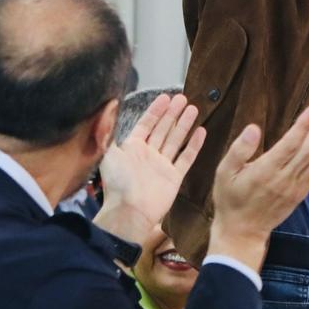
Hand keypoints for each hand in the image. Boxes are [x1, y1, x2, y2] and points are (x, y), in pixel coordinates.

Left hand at [94, 94, 204, 243]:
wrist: (130, 211)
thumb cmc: (117, 183)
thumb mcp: (108, 153)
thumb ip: (109, 130)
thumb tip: (108, 108)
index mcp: (132, 148)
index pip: (146, 124)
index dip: (156, 110)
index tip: (165, 97)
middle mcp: (148, 155)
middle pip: (163, 129)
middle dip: (173, 113)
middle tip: (183, 98)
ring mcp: (162, 166)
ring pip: (175, 140)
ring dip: (184, 124)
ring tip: (193, 108)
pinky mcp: (174, 177)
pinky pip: (186, 158)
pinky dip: (194, 145)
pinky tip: (201, 131)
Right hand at [207, 106, 308, 266]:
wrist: (242, 232)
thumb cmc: (230, 199)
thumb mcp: (224, 173)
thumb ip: (239, 150)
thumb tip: (254, 128)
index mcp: (265, 171)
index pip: (291, 144)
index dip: (304, 125)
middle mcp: (284, 179)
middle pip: (308, 149)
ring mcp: (295, 187)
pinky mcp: (301, 193)